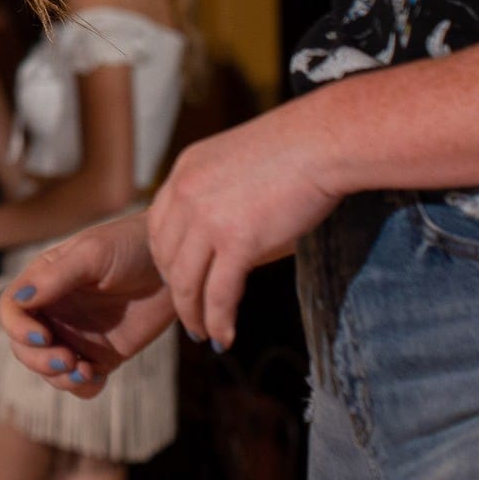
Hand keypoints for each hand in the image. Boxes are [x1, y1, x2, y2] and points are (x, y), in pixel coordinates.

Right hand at [0, 213, 176, 390]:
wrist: (175, 265)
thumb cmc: (131, 246)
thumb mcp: (92, 254)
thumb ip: (56, 277)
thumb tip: (20, 300)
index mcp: (43, 283)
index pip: (11, 311)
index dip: (17, 328)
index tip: (43, 335)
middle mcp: (55, 312)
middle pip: (24, 347)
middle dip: (38, 360)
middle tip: (67, 359)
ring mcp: (77, 336)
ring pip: (49, 369)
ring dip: (58, 377)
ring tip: (84, 371)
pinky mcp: (103, 356)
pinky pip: (81, 381)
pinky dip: (81, 387)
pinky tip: (94, 378)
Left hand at [145, 106, 342, 349]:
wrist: (321, 142)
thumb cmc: (295, 148)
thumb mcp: (236, 161)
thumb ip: (220, 190)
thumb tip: (228, 223)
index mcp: (184, 172)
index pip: (156, 227)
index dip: (165, 260)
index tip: (178, 280)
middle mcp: (186, 195)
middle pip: (166, 258)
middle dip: (176, 292)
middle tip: (190, 314)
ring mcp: (208, 219)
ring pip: (186, 282)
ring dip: (193, 315)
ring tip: (204, 334)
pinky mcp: (238, 241)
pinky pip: (219, 294)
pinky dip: (218, 320)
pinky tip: (224, 337)